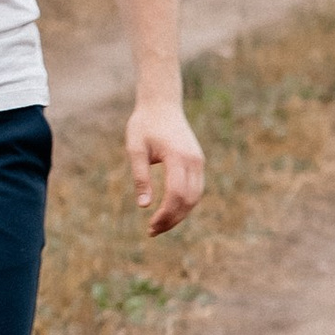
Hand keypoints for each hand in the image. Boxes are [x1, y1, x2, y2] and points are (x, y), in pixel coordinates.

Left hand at [127, 98, 204, 236]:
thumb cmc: (144, 125)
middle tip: (152, 231)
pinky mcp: (198, 162)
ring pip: (195, 197)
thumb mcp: (135, 148)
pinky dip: (185, 204)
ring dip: (180, 214)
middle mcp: (193, 160)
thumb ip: (140, 177)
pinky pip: (196, 189)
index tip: (150, 226)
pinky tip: (169, 211)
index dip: (165, 214)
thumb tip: (144, 206)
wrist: (162, 104)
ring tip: (160, 225)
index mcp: (177, 156)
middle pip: (189, 199)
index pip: (176, 193)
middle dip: (172, 219)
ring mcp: (199, 161)